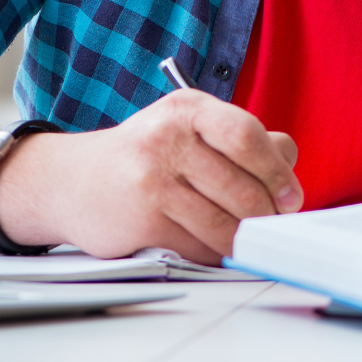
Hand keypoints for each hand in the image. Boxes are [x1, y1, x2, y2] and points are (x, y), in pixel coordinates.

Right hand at [0, 90, 301, 264]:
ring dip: (241, 239)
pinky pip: (199, 247)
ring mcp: (153, 179)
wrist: (72, 181)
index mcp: (186, 109)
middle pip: (242, 188)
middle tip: (270, 226)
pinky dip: (212, 252)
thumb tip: (288, 157)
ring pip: (225, 224)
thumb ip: (240, 139)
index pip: (246, 136)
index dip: (277, 172)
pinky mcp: (143, 219)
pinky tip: (204, 243)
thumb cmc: (143, 156)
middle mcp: (167, 138)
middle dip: (265, 215)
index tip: (290, 197)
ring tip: (241, 238)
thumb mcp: (188, 130)